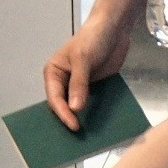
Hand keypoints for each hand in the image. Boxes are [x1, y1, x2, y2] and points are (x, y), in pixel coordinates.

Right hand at [44, 15, 130, 131]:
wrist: (114, 28)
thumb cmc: (92, 38)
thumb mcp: (83, 59)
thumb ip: (79, 83)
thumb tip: (75, 108)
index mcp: (54, 72)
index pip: (55, 98)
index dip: (63, 113)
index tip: (74, 126)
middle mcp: (63, 81)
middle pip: (63, 105)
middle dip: (68, 119)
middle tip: (75, 138)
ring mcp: (79, 85)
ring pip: (77, 106)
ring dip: (82, 118)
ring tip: (87, 136)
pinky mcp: (94, 87)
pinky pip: (92, 103)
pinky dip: (95, 112)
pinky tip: (100, 125)